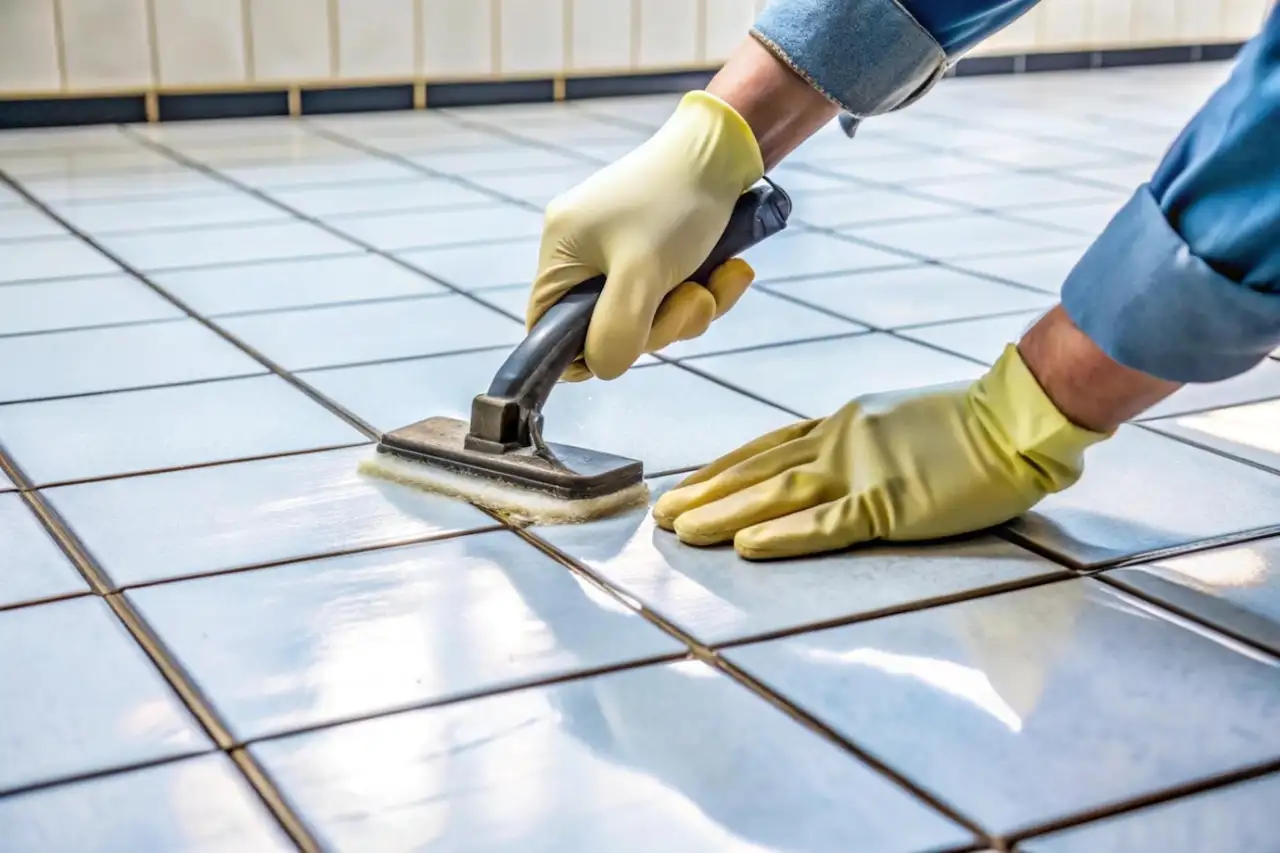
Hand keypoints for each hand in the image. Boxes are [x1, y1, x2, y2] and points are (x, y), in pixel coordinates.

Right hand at [528, 91, 763, 381]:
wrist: (728, 150)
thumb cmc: (676, 201)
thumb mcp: (643, 273)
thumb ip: (617, 329)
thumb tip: (605, 367)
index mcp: (562, 251)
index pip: (547, 327)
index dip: (585, 349)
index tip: (628, 344)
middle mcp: (585, 253)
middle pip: (608, 328)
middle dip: (662, 323)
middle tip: (693, 298)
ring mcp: (622, 251)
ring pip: (649, 315)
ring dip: (691, 308)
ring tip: (719, 277)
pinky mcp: (658, 249)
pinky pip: (672, 294)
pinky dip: (705, 289)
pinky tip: (731, 270)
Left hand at [653, 344, 1109, 559]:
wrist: (1017, 415)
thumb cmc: (968, 424)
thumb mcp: (896, 421)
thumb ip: (859, 440)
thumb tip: (830, 458)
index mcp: (843, 425)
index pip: (766, 448)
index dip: (722, 469)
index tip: (686, 484)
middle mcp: (840, 443)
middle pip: (758, 471)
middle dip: (706, 492)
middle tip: (663, 514)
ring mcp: (862, 472)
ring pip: (776, 495)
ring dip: (724, 512)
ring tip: (682, 530)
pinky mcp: (889, 503)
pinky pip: (826, 524)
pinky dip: (781, 535)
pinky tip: (745, 546)